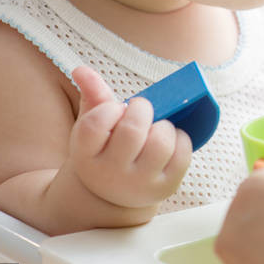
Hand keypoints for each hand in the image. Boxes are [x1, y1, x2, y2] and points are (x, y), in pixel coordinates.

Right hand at [64, 66, 191, 208]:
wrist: (115, 194)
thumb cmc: (106, 149)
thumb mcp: (92, 129)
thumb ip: (92, 97)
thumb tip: (81, 70)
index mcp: (87, 157)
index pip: (95, 125)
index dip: (110, 109)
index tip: (117, 110)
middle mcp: (111, 175)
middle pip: (133, 130)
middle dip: (142, 110)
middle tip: (142, 110)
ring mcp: (139, 184)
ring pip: (160, 142)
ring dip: (164, 125)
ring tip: (156, 127)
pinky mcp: (165, 187)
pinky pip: (182, 154)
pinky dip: (181, 139)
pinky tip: (171, 140)